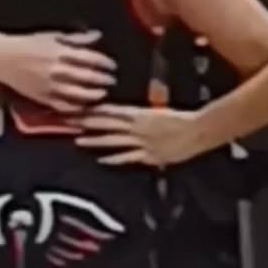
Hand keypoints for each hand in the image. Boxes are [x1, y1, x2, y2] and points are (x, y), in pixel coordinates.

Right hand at [0, 31, 115, 114]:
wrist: (3, 58)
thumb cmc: (28, 44)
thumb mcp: (52, 36)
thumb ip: (76, 39)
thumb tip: (97, 36)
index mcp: (61, 52)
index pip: (92, 59)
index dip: (105, 63)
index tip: (112, 66)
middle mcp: (58, 70)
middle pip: (89, 78)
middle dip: (104, 80)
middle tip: (111, 81)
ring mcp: (51, 86)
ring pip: (80, 95)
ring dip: (94, 96)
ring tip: (101, 94)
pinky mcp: (43, 98)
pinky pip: (65, 107)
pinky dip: (77, 108)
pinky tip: (84, 106)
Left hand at [77, 104, 200, 167]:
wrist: (198, 130)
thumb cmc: (184, 118)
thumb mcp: (161, 110)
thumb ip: (145, 113)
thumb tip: (132, 113)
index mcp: (140, 112)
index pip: (111, 110)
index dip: (94, 110)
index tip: (79, 107)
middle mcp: (137, 126)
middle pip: (107, 123)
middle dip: (88, 122)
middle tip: (70, 120)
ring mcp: (141, 142)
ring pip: (113, 139)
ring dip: (95, 139)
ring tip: (78, 139)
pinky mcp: (149, 155)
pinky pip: (128, 157)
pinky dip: (114, 158)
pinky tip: (102, 160)